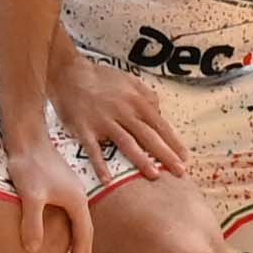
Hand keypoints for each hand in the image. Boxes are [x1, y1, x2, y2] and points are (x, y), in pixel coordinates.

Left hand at [4, 133, 93, 252]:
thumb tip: (33, 250)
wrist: (26, 136)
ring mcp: (70, 190)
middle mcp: (78, 197)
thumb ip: (32, 222)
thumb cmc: (29, 164)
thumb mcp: (30, 195)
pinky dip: (69, 229)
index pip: (83, 236)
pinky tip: (58, 232)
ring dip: (77, 243)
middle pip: (85, 232)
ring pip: (78, 222)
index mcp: (76, 202)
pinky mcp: (59, 185)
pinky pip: (69, 214)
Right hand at [53, 50, 184, 179]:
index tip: (184, 157)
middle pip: (148, 136)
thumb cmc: (99, 77)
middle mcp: (123, 111)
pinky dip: (100, 165)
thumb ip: (146, 95)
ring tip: (154, 175)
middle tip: (179, 172)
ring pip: (126, 142)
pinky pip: (94, 150)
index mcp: (135, 101)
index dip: (173, 142)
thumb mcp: (128, 80)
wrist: (68, 72)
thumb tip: (159, 112)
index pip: (159, 124)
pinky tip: (107, 180)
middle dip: (166, 155)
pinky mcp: (84, 129)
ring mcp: (103, 121)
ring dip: (141, 160)